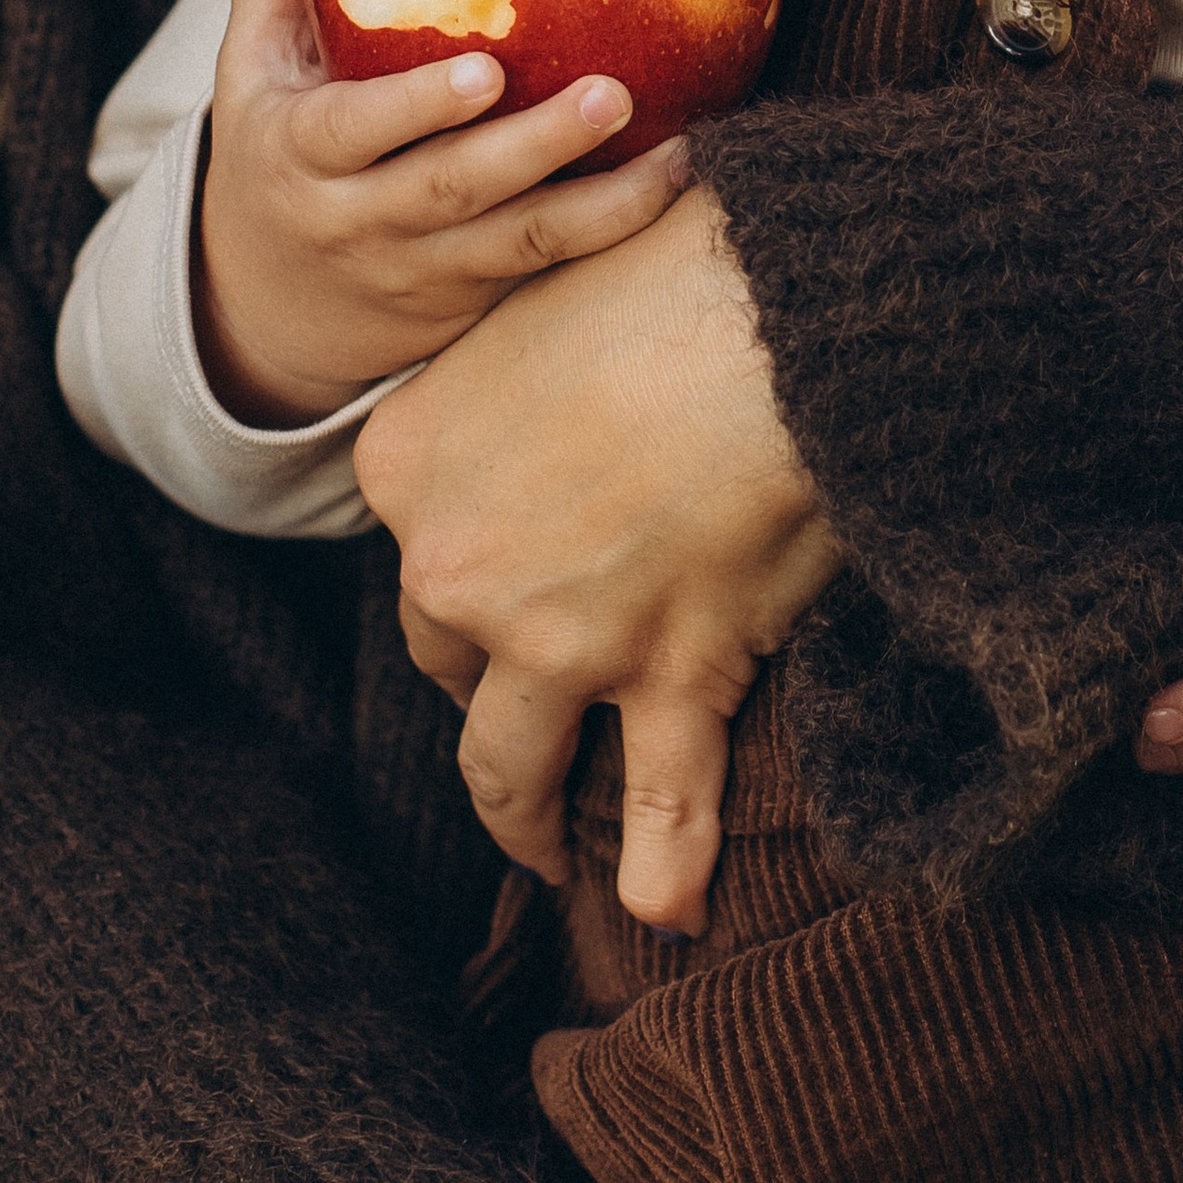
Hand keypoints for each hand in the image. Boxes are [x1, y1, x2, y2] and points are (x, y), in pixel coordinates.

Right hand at [196, 0, 690, 425]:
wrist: (266, 308)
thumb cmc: (272, 155)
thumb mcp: (248, 72)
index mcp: (300, 155)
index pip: (354, 132)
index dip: (418, 108)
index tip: (484, 73)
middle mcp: (362, 220)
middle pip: (454, 190)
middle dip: (536, 146)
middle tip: (612, 95)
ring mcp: (425, 267)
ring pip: (519, 242)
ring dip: (605, 203)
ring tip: (677, 151)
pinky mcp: (476, 295)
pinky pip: (550, 263)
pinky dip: (614, 227)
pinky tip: (675, 180)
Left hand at [354, 183, 837, 932]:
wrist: (776, 302)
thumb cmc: (666, 270)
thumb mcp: (537, 304)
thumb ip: (508, 382)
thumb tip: (540, 408)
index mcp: (405, 463)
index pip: (415, 552)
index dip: (461, 572)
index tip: (497, 580)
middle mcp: (455, 566)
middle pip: (449, 656)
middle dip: (484, 685)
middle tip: (527, 702)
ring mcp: (557, 637)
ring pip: (512, 764)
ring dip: (527, 822)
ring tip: (549, 855)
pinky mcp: (664, 676)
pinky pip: (659, 803)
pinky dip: (661, 867)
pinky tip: (665, 912)